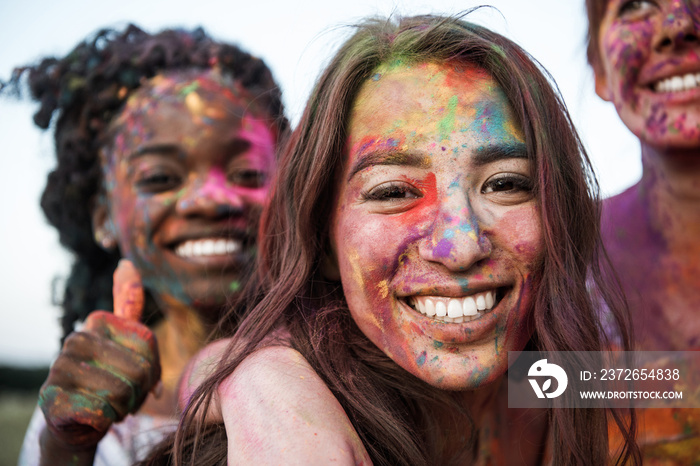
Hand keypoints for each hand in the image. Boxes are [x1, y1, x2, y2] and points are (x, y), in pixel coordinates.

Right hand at [38, 260, 160, 448]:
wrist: (76, 419)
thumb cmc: (109, 379)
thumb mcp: (125, 341)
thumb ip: (128, 304)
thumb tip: (128, 262)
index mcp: (97, 322)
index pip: (147, 342)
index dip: (153, 368)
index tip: (137, 373)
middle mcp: (76, 339)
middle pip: (139, 369)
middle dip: (140, 391)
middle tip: (125, 394)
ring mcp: (60, 366)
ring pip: (121, 391)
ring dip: (123, 407)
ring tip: (109, 404)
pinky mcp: (51, 397)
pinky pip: (100, 412)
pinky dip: (104, 420)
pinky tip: (92, 416)